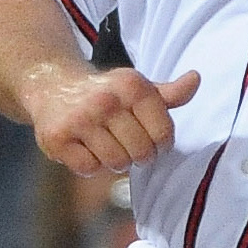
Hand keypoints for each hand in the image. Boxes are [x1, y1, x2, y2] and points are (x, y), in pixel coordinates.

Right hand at [24, 61, 199, 176]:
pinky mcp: (59, 137)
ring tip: (104, 143)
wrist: (52, 86)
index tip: (151, 138)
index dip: (161, 144)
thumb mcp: (138, 88)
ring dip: (114, 160)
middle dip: (137, 155)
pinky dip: (90, 164)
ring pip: (116, 163)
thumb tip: (196, 79)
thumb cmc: (105, 92)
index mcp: (132, 86)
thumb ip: (170, 93)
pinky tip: (84, 146)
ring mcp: (80, 119)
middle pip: (142, 153)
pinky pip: (90, 169)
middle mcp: (106, 100)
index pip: (164, 134)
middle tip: (125, 142)